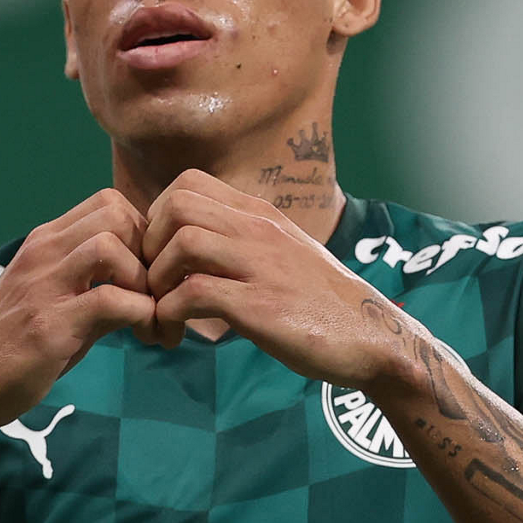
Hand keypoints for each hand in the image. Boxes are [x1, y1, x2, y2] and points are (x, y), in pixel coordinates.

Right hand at [0, 189, 156, 440]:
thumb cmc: (17, 346)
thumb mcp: (59, 301)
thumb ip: (98, 282)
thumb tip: (150, 280)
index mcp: (45, 242)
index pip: (109, 203)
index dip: (144, 233)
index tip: (151, 272)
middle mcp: (42, 253)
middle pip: (116, 214)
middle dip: (149, 252)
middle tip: (158, 291)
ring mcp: (43, 286)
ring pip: (111, 247)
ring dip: (144, 281)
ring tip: (151, 314)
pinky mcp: (49, 325)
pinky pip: (111, 300)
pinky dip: (141, 315)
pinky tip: (145, 335)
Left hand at [143, 169, 411, 386]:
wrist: (374, 338)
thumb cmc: (323, 303)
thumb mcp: (283, 255)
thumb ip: (244, 242)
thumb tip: (195, 246)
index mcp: (261, 215)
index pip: (187, 184)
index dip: (156, 218)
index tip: (158, 257)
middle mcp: (259, 231)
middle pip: (175, 206)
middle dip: (148, 247)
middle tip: (151, 284)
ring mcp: (262, 266)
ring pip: (181, 244)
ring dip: (156, 282)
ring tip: (161, 311)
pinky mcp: (261, 306)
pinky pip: (194, 294)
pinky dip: (170, 315)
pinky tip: (175, 335)